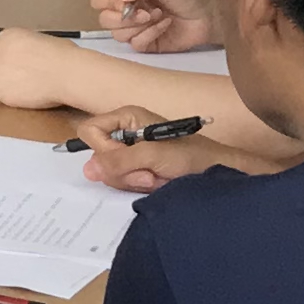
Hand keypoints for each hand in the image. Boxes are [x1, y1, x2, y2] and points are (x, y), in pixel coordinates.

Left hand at [0, 27, 87, 111]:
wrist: (65, 73)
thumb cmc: (62, 57)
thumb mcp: (44, 41)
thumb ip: (30, 48)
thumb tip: (31, 57)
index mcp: (7, 36)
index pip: (5, 49)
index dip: (17, 59)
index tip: (25, 64)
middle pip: (0, 64)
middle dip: (12, 72)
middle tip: (29, 77)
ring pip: (0, 81)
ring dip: (12, 85)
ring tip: (32, 86)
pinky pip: (3, 96)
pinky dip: (15, 98)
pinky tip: (29, 94)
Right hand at [73, 108, 224, 191]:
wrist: (215, 172)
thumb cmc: (190, 156)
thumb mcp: (152, 155)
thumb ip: (120, 160)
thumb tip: (88, 169)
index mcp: (126, 118)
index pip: (90, 131)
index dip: (103, 149)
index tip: (126, 158)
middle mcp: (124, 133)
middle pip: (99, 156)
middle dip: (123, 170)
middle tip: (149, 172)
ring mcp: (129, 152)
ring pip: (109, 172)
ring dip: (133, 179)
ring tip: (157, 177)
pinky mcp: (135, 169)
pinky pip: (121, 180)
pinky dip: (137, 185)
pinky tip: (156, 182)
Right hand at [88, 0, 216, 52]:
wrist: (209, 16)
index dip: (108, 3)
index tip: (126, 2)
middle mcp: (127, 11)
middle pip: (104, 19)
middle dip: (125, 18)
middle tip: (147, 13)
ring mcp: (135, 30)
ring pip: (117, 35)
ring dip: (139, 26)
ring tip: (160, 16)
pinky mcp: (145, 45)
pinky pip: (135, 44)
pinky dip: (150, 34)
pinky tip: (165, 26)